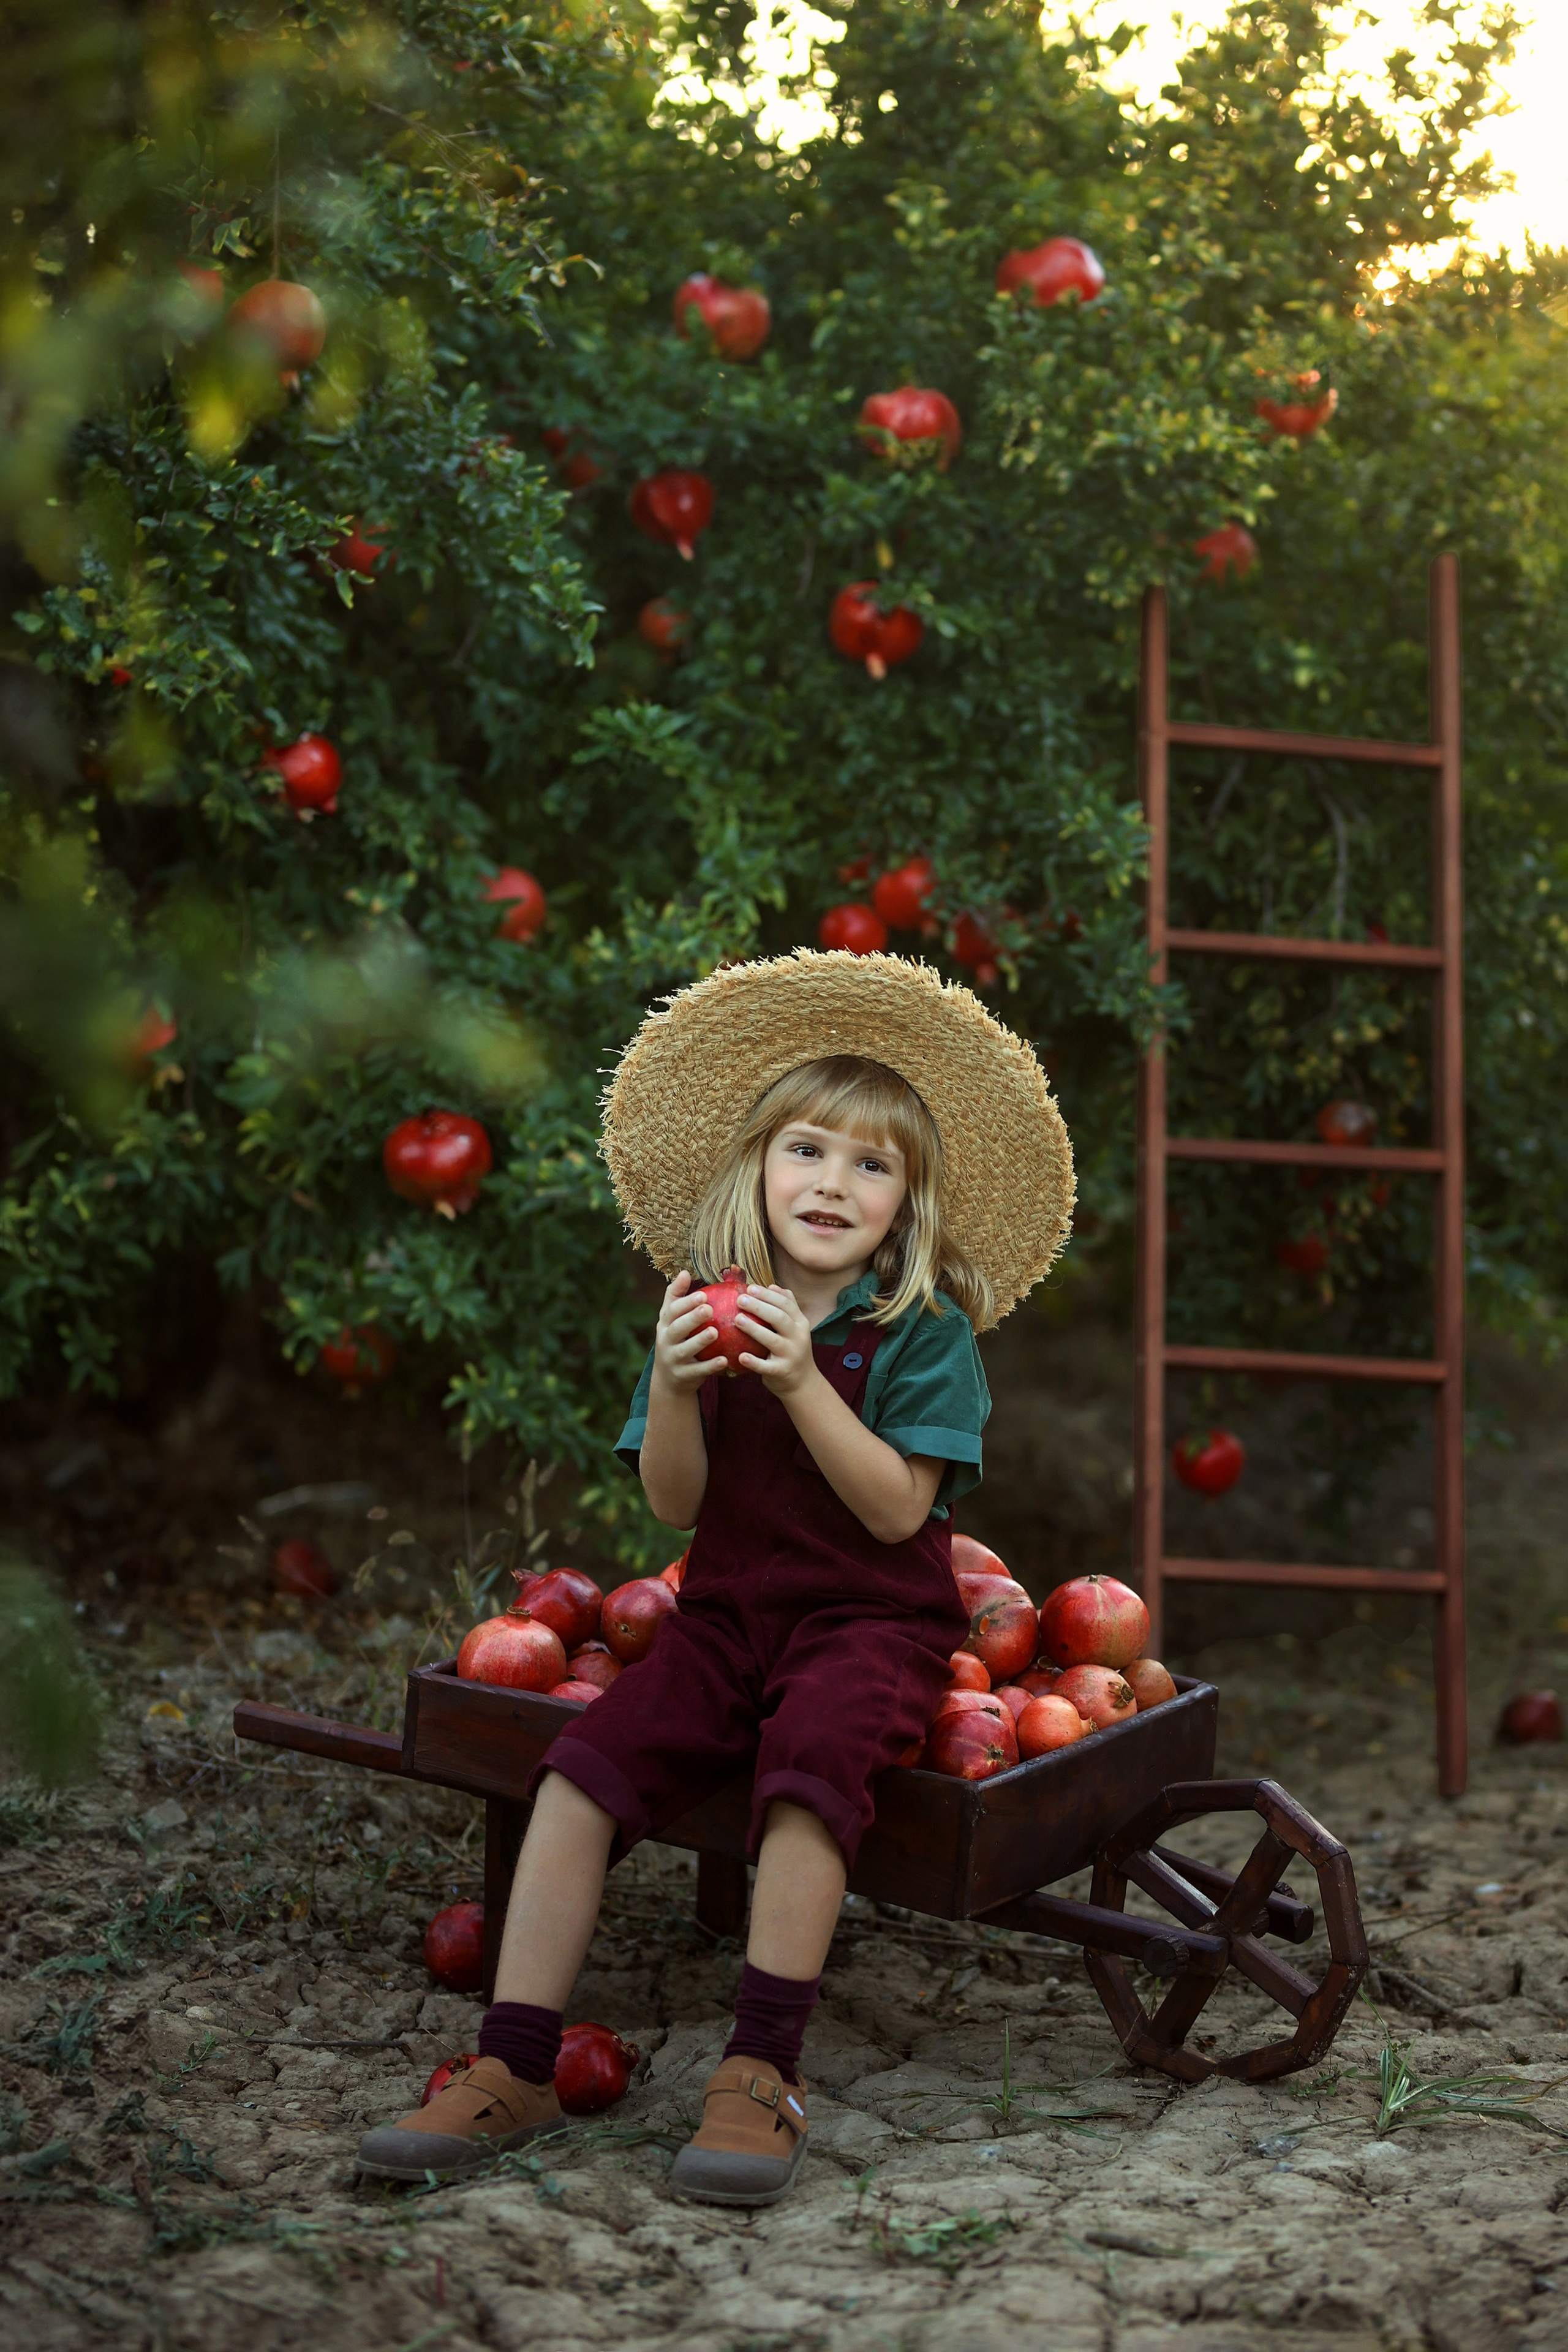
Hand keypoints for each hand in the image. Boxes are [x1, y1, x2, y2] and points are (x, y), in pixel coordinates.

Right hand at [651, 1271, 723, 1392]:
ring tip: (715, 1332)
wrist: (669, 1379)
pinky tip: (724, 1360)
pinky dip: (710, 1366)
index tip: (703, 1294)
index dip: (686, 1302)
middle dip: (692, 1318)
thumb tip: (685, 1272)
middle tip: (709, 1309)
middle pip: (676, 1328)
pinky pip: (697, 1371)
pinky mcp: (682, 1376)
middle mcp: (665, 1340)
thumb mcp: (674, 1319)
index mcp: (665, 1324)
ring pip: (684, 1350)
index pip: (671, 1310)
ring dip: (700, 1341)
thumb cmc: (678, 1340)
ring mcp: (672, 1359)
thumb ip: (679, 1297)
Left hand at [735, 1284, 817, 1395]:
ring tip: (737, 1319)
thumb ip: (787, 1306)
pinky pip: (766, 1367)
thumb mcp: (795, 1327)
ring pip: (773, 1340)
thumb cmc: (792, 1349)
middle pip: (779, 1318)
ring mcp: (791, 1355)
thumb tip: (772, 1285)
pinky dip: (754, 1362)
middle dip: (759, 1307)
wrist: (803, 1382)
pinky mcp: (782, 1371)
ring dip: (754, 1329)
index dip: (767, 1294)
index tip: (749, 1287)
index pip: (785, 1303)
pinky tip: (741, 1356)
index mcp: (800, 1323)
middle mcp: (798, 1337)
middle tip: (740, 1299)